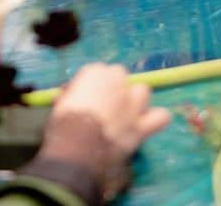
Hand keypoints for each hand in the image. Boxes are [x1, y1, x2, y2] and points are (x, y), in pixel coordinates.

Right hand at [36, 63, 170, 200]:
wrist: (77, 148)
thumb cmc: (63, 125)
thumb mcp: (60, 105)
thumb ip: (69, 96)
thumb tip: (67, 95)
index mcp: (95, 73)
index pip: (98, 71)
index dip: (93, 86)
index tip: (86, 98)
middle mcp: (117, 82)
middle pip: (120, 76)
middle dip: (114, 89)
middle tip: (104, 106)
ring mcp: (132, 103)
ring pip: (142, 91)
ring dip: (135, 100)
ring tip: (125, 114)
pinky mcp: (142, 124)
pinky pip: (160, 116)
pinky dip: (156, 120)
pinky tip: (147, 125)